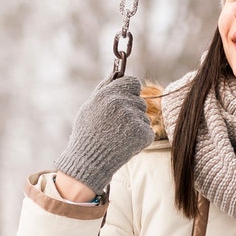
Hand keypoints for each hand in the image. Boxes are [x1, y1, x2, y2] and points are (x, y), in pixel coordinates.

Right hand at [55, 74, 154, 199]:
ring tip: (118, 136)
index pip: (133, 82)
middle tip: (116, 125)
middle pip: (139, 101)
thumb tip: (115, 73)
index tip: (124, 101)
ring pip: (144, 117)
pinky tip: (125, 144)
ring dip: (135, 126)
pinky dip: (140, 138)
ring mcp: (134, 118)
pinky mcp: (143, 134)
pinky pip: (148, 131)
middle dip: (132, 111)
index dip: (130, 92)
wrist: (89, 161)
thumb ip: (104, 88)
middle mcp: (122, 103)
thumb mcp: (89, 107)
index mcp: (109, 94)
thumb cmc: (87, 133)